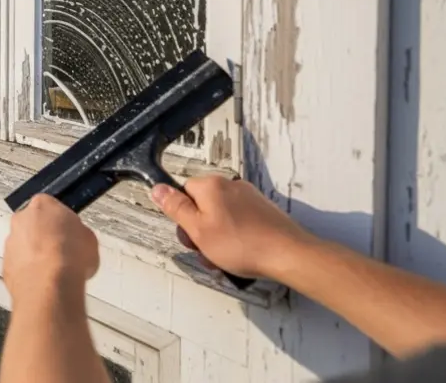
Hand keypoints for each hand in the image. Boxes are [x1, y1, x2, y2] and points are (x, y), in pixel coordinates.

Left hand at [3, 194, 98, 298]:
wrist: (50, 284)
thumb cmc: (69, 257)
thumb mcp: (89, 238)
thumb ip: (78, 233)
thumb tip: (78, 241)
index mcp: (42, 205)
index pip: (50, 207)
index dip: (61, 222)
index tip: (69, 233)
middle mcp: (21, 220)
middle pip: (33, 225)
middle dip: (45, 237)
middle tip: (62, 253)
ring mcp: (11, 242)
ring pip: (24, 246)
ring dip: (35, 256)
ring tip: (54, 271)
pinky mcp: (6, 264)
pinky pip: (18, 265)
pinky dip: (29, 272)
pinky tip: (44, 282)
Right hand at [151, 175, 314, 280]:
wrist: (289, 255)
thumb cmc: (242, 244)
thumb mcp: (197, 230)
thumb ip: (175, 208)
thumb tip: (157, 187)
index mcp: (211, 186)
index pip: (183, 191)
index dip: (183, 216)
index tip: (191, 235)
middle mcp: (231, 186)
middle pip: (202, 205)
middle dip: (200, 231)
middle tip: (206, 251)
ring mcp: (250, 199)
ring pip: (221, 218)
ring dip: (217, 239)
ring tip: (225, 259)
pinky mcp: (264, 213)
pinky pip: (239, 223)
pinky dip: (236, 239)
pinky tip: (240, 256)